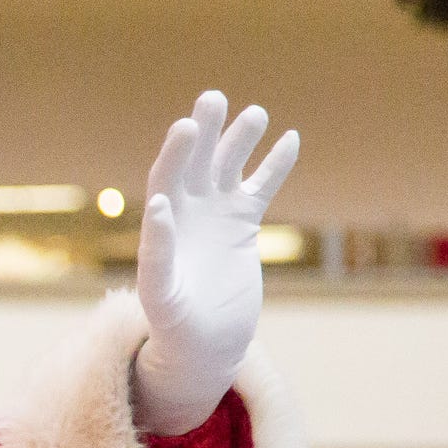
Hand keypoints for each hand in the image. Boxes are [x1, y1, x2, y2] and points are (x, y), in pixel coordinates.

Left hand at [130, 91, 299, 434]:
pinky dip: (275, 165)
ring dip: (239, 140)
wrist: (204, 349)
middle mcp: (185, 213)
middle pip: (194, 161)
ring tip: (255, 114)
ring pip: (228, 168)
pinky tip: (290, 138)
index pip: (166, 178)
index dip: (176, 153)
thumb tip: (158, 207)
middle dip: (205, 131)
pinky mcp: (242, 226)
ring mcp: (215, 216)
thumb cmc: (174, 329)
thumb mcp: (161, 296)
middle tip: (213, 98)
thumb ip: (156, 254)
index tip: (187, 127)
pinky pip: (260, 187)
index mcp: (161, 226)